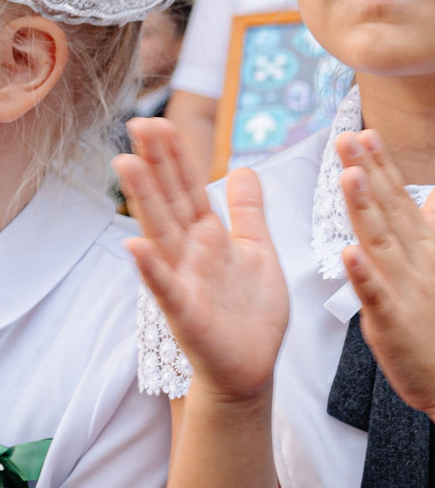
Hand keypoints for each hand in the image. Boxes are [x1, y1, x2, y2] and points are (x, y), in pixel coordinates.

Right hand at [116, 119, 288, 404]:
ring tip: (125, 163)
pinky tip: (136, 246)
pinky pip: (167, 288)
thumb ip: (247, 211)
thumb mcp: (256, 250)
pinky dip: (152, 268)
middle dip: (157, 164)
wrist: (251, 366)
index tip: (159, 122)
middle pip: (170, 201)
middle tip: (139, 124)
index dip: (177, 157)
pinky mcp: (187, 313)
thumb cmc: (251, 310)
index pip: (190, 189)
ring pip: (161, 233)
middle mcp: (190, 254)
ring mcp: (184, 281)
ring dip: (144, 200)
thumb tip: (243, 168)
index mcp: (209, 237)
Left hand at [332, 132, 434, 417]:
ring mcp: (407, 290)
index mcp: (424, 247)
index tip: (365, 132)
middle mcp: (417, 262)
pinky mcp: (394, 320)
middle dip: (369, 173)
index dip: (381, 165)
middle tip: (350, 138)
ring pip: (381, 243)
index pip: (400, 198)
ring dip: (365, 209)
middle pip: (389, 211)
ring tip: (350, 176)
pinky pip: (375, 293)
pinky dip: (362, 273)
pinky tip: (348, 251)